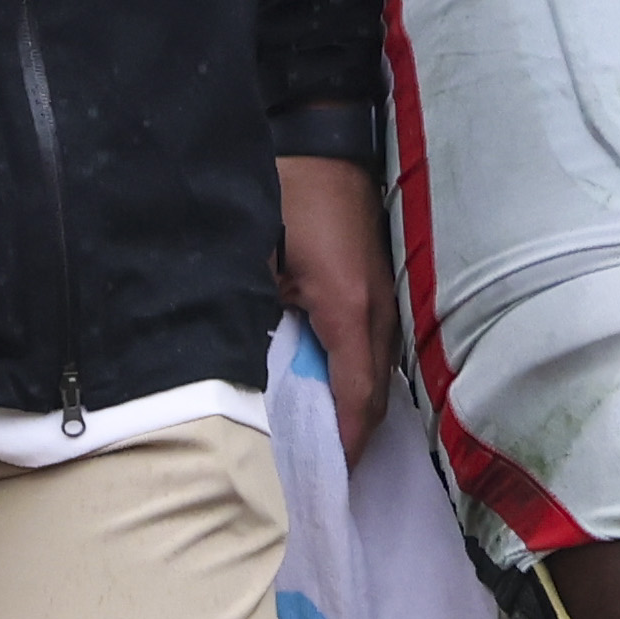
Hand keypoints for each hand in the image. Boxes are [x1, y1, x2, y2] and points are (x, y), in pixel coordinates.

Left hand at [280, 155, 395, 455]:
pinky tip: (330, 392)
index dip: (346, 443)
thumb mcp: (253, 256)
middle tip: (322, 475)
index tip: (327, 481)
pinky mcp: (376, 286)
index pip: (356, 397)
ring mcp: (384, 297)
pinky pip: (371, 349)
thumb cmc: (284, 193)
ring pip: (376, 371)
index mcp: (350, 308)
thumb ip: (250, 316)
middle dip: (353, 437)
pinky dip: (355, 379)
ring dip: (356, 409)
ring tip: (326, 444)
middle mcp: (378, 310)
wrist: (320, 137)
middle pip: (374, 393)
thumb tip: (234, 373)